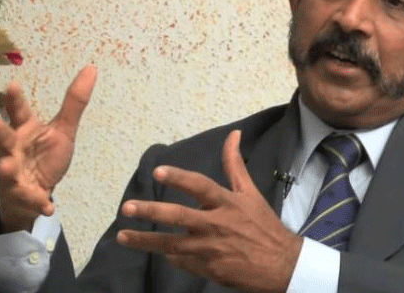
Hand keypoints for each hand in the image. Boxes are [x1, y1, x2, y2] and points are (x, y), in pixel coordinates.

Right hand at [0, 65, 96, 232]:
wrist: (35, 194)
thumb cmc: (45, 157)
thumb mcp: (64, 130)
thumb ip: (74, 102)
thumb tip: (91, 68)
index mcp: (25, 131)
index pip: (18, 113)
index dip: (14, 100)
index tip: (12, 85)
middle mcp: (14, 150)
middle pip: (4, 139)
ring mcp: (14, 174)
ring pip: (7, 171)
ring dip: (6, 168)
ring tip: (5, 166)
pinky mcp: (23, 196)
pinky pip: (30, 200)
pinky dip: (38, 203)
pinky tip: (48, 207)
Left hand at [116, 130, 302, 292]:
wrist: (280, 265)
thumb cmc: (263, 225)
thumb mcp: (250, 193)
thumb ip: (234, 164)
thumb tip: (233, 134)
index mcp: (228, 203)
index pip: (200, 186)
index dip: (179, 178)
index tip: (158, 171)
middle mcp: (216, 225)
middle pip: (179, 217)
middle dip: (151, 212)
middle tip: (127, 208)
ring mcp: (210, 249)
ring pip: (171, 244)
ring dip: (146, 241)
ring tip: (123, 236)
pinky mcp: (207, 269)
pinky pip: (181, 261)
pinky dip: (169, 256)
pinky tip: (157, 251)